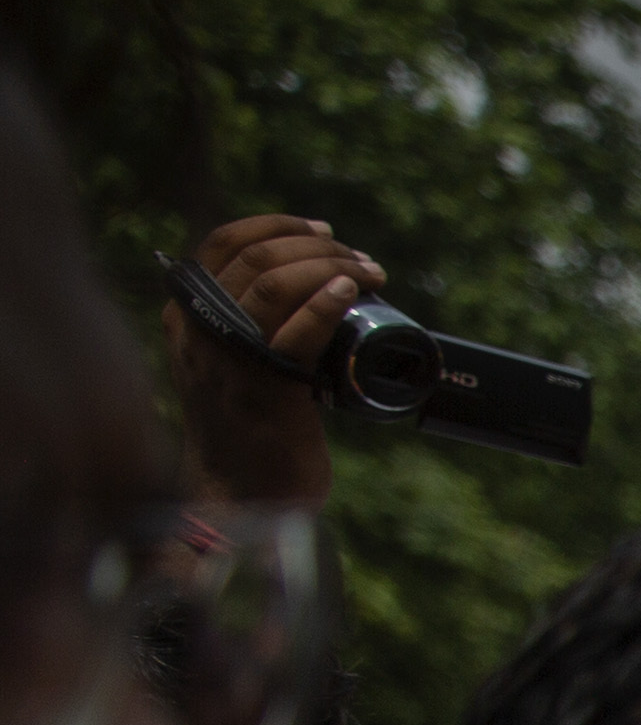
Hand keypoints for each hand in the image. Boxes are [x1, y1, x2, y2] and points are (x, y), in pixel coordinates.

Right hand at [168, 215, 382, 505]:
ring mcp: (227, 358)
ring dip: (330, 267)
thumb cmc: (248, 432)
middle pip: (254, 256)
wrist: (239, 498)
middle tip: (360, 259)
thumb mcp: (231, 365)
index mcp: (185, 315)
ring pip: (273, 284)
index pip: (222, 243)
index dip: (277, 226)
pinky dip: (325, 304)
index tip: (324, 231)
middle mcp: (198, 329)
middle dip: (317, 246)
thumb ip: (247, 327)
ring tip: (369, 273)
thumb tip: (306, 288)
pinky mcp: (263, 390)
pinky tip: (350, 292)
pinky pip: (295, 333)